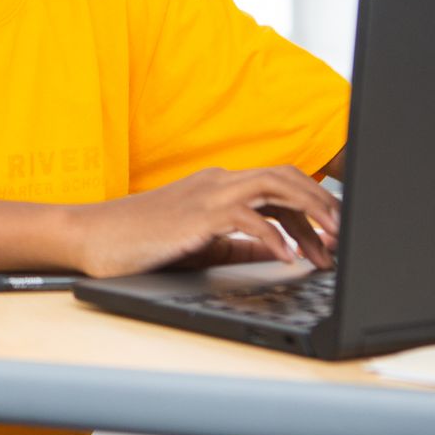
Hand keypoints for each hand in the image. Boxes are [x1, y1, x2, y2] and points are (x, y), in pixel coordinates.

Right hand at [66, 166, 338, 277]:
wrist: (91, 237)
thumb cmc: (139, 242)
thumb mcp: (200, 243)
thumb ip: (238, 243)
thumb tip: (278, 250)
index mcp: (219, 186)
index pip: (280, 185)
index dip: (313, 211)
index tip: (331, 242)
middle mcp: (217, 181)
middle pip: (286, 176)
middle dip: (322, 204)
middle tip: (343, 238)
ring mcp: (206, 194)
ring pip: (274, 185)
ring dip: (309, 212)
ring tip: (328, 244)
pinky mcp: (196, 215)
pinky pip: (247, 218)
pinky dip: (273, 236)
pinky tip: (287, 259)